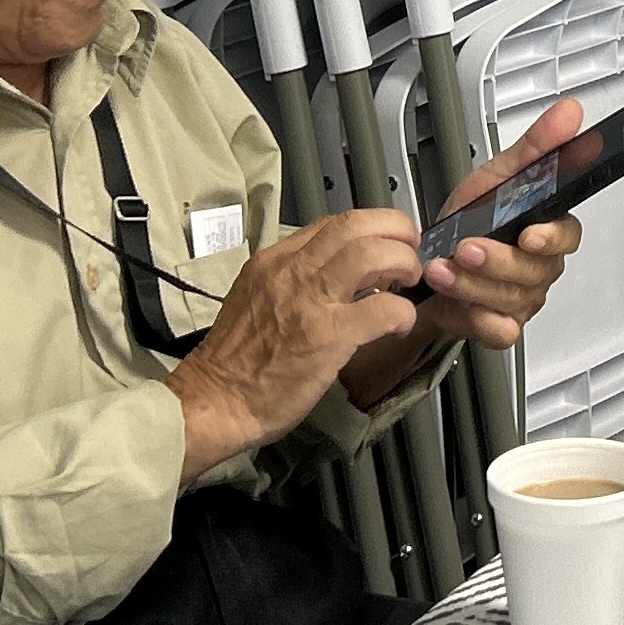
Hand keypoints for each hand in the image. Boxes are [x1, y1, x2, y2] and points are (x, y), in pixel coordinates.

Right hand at [170, 208, 437, 479]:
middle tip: (410, 251)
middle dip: (395, 230)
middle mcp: (292, 270)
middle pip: (356, 225)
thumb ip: (292, 281)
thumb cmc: (234, 360)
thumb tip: (337, 275)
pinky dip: (402, 311)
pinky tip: (400, 324)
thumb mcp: (256, 297)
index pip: (332, 223)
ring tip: (409, 282)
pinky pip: (383, 307)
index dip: (370, 226)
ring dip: (404, 262)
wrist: (214, 401)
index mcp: (274, 260)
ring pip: (373, 253)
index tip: (386, 241)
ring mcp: (312, 301)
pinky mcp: (330, 335)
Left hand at [357, 101, 589, 394]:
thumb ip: (536, 146)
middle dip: (497, 260)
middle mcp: (539, 267)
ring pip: (511, 299)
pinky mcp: (501, 325)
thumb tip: (570, 113)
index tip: (529, 233)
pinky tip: (457, 303)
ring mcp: (522, 298)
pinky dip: (477, 319)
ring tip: (442, 267)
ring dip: (473, 284)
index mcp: (546, 228)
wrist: (428, 260)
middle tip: (467, 247)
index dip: (552, 237)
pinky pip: (501, 330)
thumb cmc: (467, 218)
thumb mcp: (497, 173)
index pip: (567, 236)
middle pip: (535, 271)